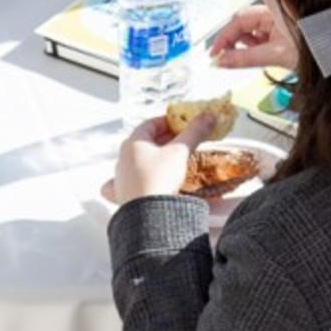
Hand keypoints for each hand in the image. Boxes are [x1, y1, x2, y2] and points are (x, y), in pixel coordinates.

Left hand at [109, 110, 226, 203]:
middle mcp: (123, 158)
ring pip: (136, 162)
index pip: (151, 124)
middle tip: (183, 141)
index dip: (168, 122)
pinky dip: (137, 180)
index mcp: (133, 143)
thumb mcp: (180, 151)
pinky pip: (128, 183)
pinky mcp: (123, 195)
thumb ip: (195, 132)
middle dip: (164, 140)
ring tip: (169, 162)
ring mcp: (121, 178)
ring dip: (152, 159)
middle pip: (145, 142)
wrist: (147, 214)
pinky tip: (142, 182)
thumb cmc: (159, 178)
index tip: (183, 124)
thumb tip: (208, 116)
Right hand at [211, 2, 297, 70]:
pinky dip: (259, 45)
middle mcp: (275, 10)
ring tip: (258, 56)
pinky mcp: (283, 28)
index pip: (238, 20)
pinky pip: (263, 34)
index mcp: (272, 9)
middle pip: (243, 23)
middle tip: (226, 58)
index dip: (223, 37)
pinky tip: (266, 53)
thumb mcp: (274, 55)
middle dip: (234, 41)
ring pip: (253, 29)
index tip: (215, 54)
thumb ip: (244, 58)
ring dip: (248, 44)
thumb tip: (222, 61)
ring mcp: (279, 19)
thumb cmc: (315, 46)